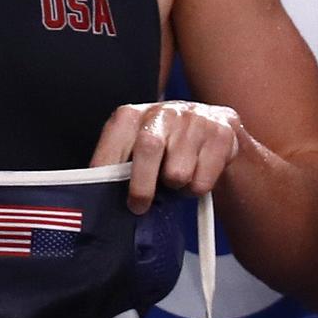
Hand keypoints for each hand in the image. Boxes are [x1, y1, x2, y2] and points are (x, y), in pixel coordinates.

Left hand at [91, 99, 241, 212]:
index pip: (114, 144)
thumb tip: (95, 203)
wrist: (212, 127)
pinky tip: (196, 174)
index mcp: (132, 115)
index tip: (105, 198)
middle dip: (142, 186)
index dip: (108, 174)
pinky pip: (204, 179)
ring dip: (175, 188)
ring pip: (179, 173)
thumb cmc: (164, 146)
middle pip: (149, 149)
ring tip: (175, 181)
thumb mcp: (133, 150)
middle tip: (139, 206)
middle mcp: (164, 110)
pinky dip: (197, 188)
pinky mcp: (222, 132)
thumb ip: (116, 169)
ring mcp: (196, 119)